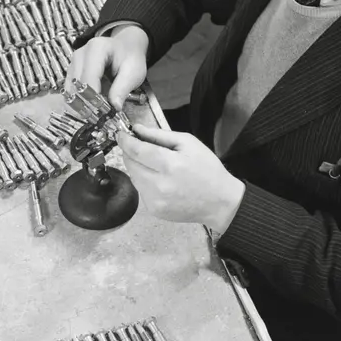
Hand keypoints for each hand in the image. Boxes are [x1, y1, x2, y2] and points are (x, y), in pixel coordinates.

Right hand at [66, 25, 148, 109]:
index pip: (88, 79)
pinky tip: (88, 111)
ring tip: (94, 117)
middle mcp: (79, 55)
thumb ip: (122, 89)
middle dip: (86, 105)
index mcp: (96, 50)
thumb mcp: (134, 72)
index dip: (93, 99)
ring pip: (70, 91)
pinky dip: (77, 103)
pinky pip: (69, 91)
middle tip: (98, 120)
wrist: (125, 46)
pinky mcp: (71, 72)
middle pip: (76, 86)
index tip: (102, 115)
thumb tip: (113, 108)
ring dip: (80, 106)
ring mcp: (73, 63)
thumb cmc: (130, 58)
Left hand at [117, 123, 246, 232]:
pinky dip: (144, 181)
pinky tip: (159, 179)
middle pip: (130, 164)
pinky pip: (140, 190)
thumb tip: (137, 129)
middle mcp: (159, 185)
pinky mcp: (154, 210)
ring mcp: (155, 200)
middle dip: (130, 153)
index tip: (120, 134)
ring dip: (137, 167)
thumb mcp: (189, 143)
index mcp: (170, 165)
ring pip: (133, 177)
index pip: (136, 151)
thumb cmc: (207, 169)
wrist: (219, 202)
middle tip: (137, 146)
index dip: (125, 141)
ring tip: (153, 163)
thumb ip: (160, 135)